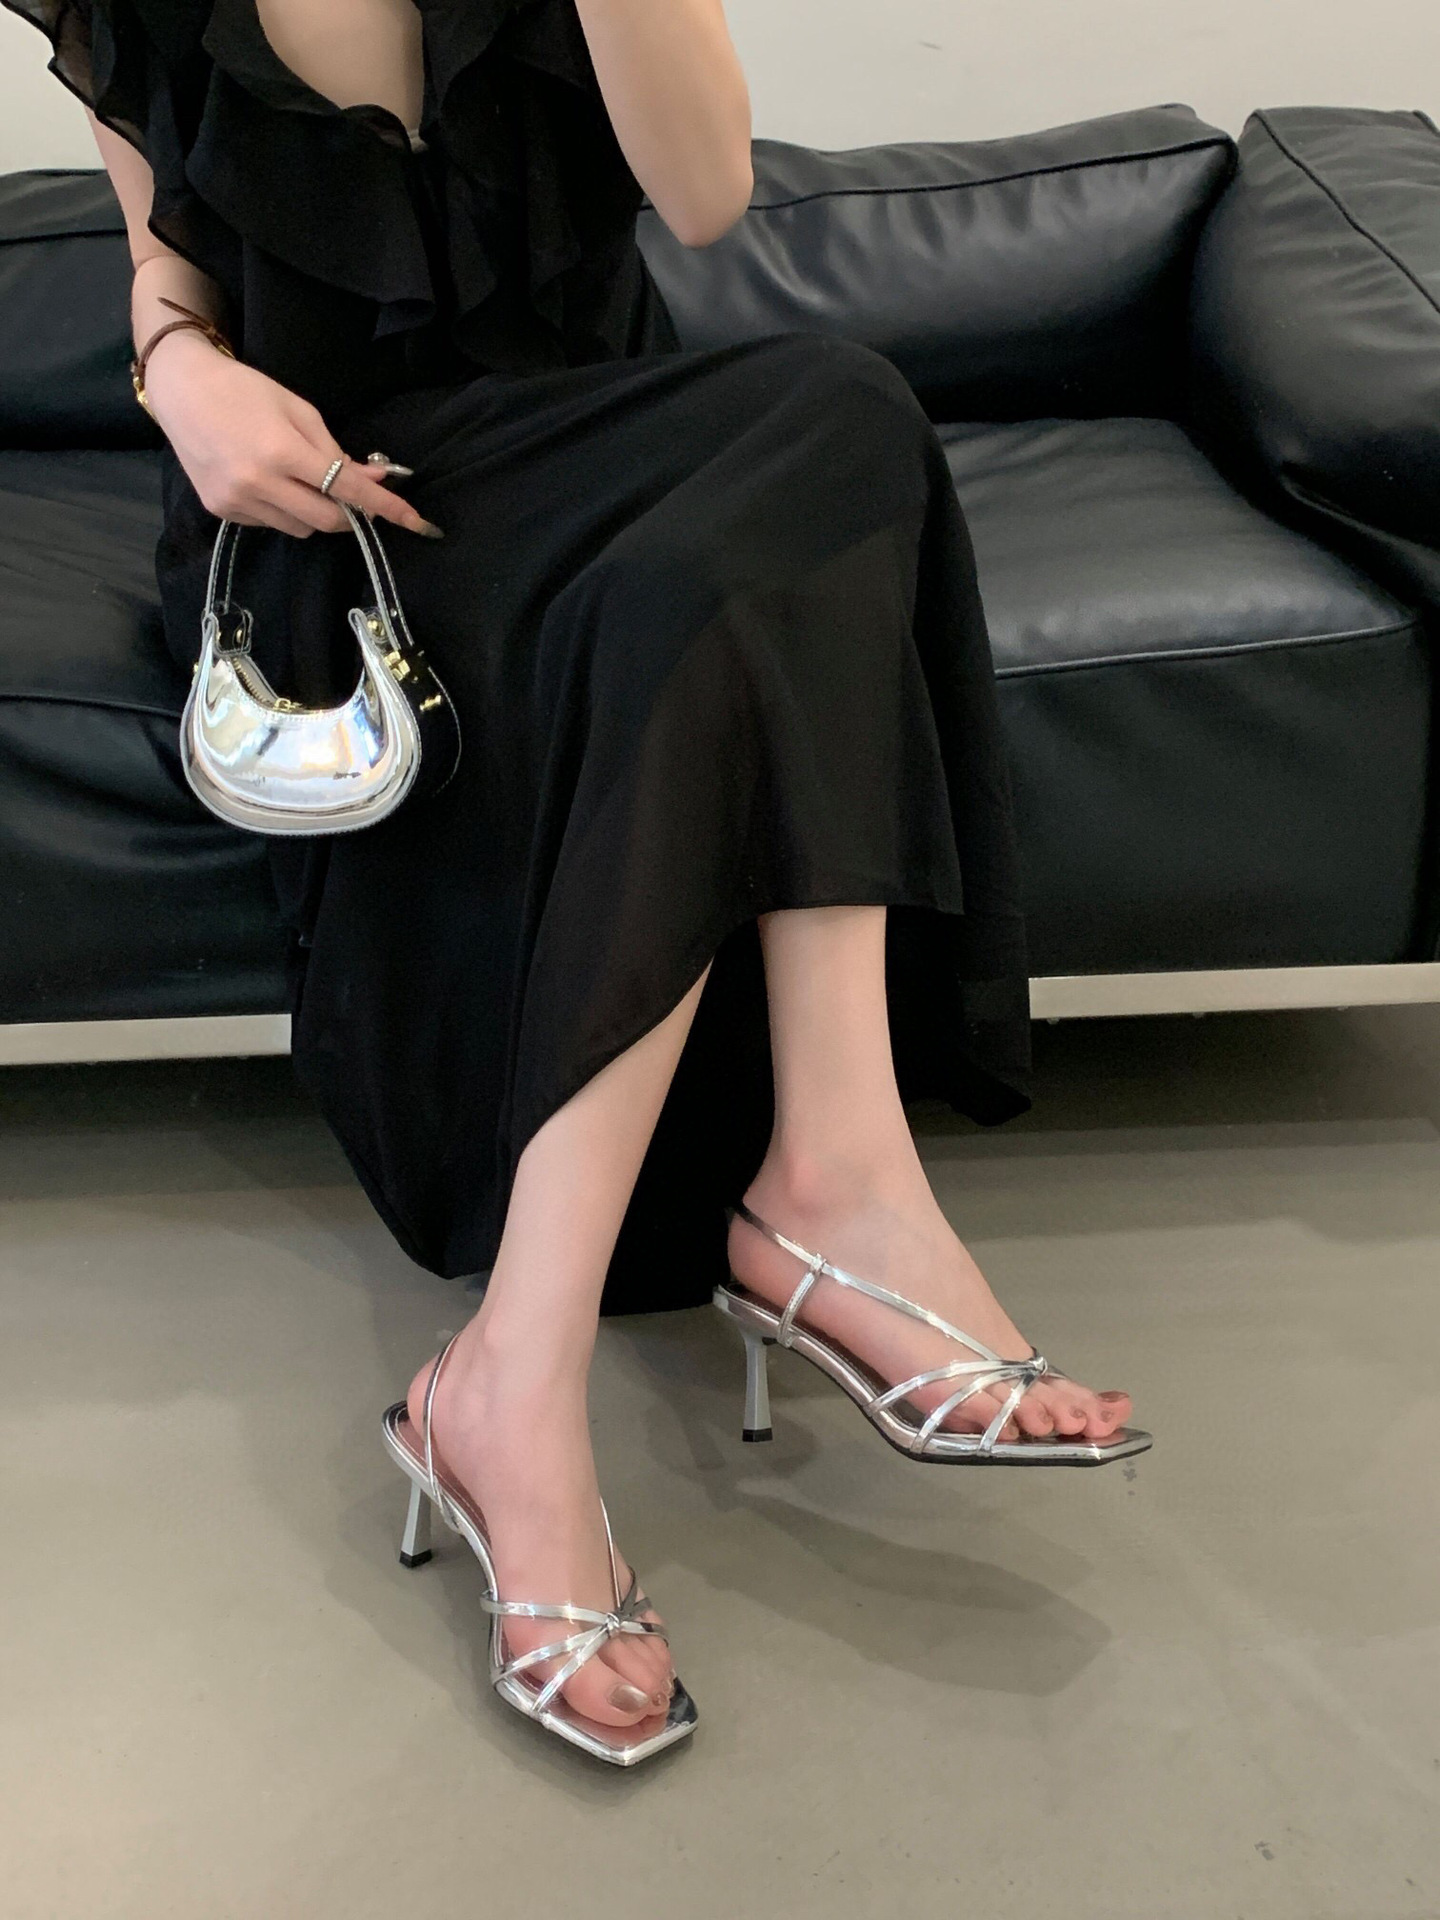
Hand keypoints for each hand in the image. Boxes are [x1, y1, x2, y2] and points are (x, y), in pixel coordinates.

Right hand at [142, 330, 442, 539]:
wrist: (180, 389)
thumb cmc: (244, 390)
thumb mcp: (298, 410)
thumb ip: (336, 451)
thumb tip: (374, 481)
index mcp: (282, 452)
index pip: (347, 491)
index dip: (385, 508)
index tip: (417, 523)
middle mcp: (258, 484)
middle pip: (327, 522)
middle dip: (349, 514)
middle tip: (352, 495)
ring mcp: (237, 502)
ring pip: (300, 528)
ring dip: (313, 512)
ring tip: (297, 478)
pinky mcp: (221, 512)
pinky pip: (271, 524)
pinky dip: (282, 510)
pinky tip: (266, 481)